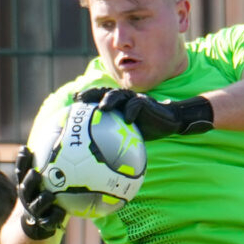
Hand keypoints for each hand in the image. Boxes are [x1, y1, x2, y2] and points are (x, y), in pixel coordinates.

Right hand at [14, 145, 64, 239]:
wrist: (36, 230)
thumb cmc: (48, 202)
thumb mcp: (48, 187)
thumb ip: (57, 173)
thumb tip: (77, 152)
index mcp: (26, 188)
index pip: (21, 172)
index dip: (22, 161)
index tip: (25, 149)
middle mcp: (27, 199)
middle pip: (25, 188)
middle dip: (30, 181)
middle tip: (35, 173)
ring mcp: (34, 213)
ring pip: (36, 206)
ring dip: (42, 200)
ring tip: (49, 196)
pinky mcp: (43, 225)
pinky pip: (49, 221)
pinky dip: (56, 216)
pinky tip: (61, 213)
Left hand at [75, 86, 214, 140]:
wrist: (169, 121)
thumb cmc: (146, 127)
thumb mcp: (128, 131)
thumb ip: (116, 133)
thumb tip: (98, 150)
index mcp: (118, 103)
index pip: (99, 97)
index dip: (87, 97)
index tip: (73, 102)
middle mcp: (124, 98)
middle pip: (105, 93)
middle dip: (92, 95)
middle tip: (80, 100)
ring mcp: (135, 99)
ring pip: (120, 95)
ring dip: (110, 100)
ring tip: (102, 108)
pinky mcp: (146, 102)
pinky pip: (137, 105)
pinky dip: (131, 111)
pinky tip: (127, 120)